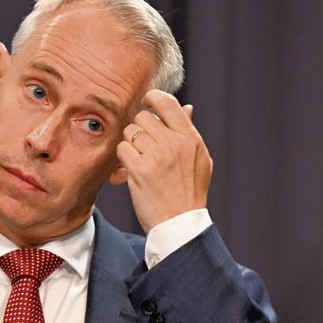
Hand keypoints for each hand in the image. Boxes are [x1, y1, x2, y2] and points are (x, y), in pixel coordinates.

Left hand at [116, 90, 212, 233]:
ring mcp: (157, 156)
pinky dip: (123, 159)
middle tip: (143, 146)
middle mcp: (174, 143)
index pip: (168, 103)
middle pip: (143, 118)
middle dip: (139, 130)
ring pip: (130, 133)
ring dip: (131, 145)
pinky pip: (122, 149)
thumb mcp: (200, 160)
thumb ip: (190, 132)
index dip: (152, 99)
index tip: (146, 103)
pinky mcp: (139, 170)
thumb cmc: (189, 192)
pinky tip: (132, 170)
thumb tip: (187, 108)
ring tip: (140, 161)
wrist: (180, 224)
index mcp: (190, 139)